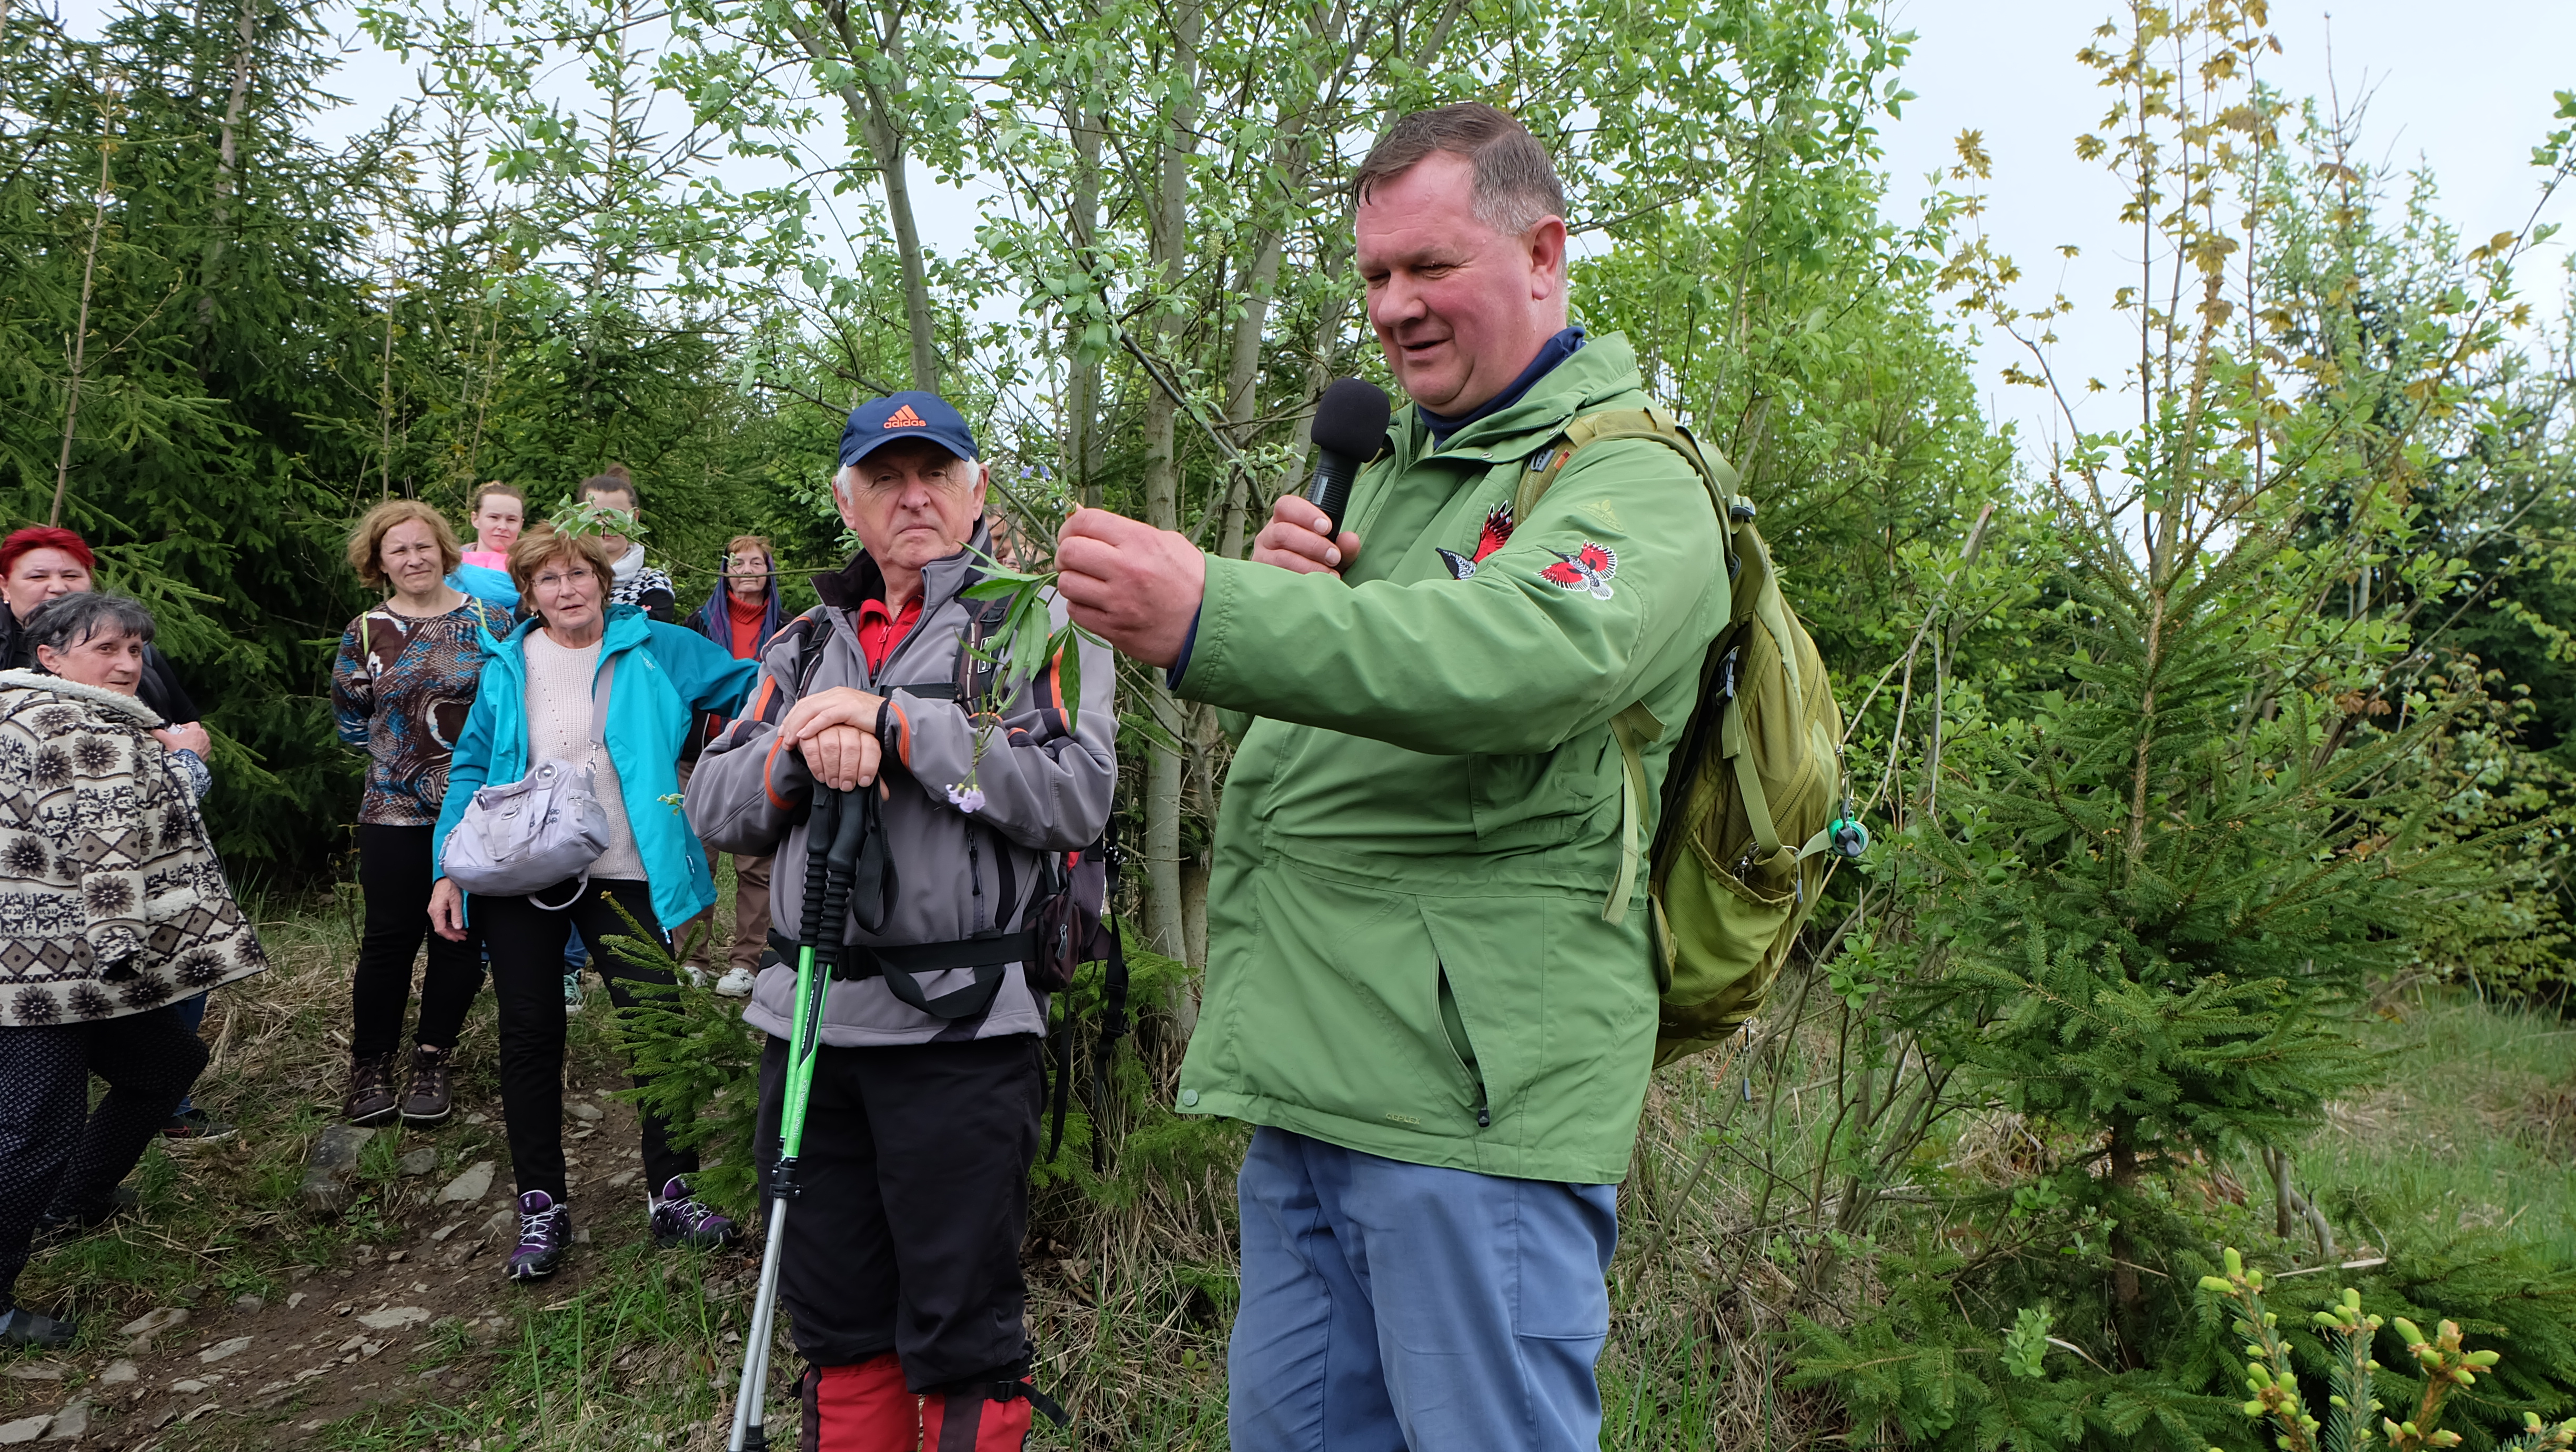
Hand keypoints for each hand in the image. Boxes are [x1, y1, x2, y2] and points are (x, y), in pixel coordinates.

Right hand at [151, 722, 211, 757]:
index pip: (192, 724)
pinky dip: (198, 751)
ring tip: (185, 747)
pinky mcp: (207, 755)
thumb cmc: (179, 750)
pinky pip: (203, 750)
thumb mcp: (166, 739)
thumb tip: (153, 731)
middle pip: (198, 732)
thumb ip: (159, 733)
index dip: (185, 726)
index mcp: (196, 731)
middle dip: (190, 734)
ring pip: (201, 741)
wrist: (187, 765)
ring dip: (195, 743)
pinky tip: (190, 754)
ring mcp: (207, 746)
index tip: (178, 731)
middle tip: (181, 739)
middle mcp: (204, 737)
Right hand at [429, 878, 466, 941]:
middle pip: (441, 928)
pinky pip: (442, 919)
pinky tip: (457, 925)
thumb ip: (457, 915)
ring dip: (452, 929)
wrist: (445, 877)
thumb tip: (458, 927)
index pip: (440, 929)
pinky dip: (450, 924)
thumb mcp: (456, 901)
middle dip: (452, 934)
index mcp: (436, 911)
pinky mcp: (437, 908)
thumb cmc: (449, 886)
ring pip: (442, 924)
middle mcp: (433, 911)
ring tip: (462, 932)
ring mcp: (434, 910)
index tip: (457, 938)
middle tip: (462, 937)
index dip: (449, 935)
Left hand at [782, 687, 886, 790]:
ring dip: (797, 726)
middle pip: (805, 705)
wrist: (893, 719)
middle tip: (783, 738)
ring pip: (811, 709)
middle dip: (790, 722)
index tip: (784, 732)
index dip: (792, 716)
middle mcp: (835, 693)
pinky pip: (825, 717)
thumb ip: (832, 720)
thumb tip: (815, 731)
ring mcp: (842, 699)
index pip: (806, 702)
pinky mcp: (849, 708)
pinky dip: (812, 726)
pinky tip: (804, 736)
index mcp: (834, 694)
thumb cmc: (871, 722)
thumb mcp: (847, 719)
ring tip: (789, 740)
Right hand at [799, 724, 882, 792]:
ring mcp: (828, 728)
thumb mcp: (859, 765)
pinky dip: (816, 765)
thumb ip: (871, 777)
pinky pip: (812, 748)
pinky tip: (820, 776)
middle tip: (845, 786)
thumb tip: (884, 794)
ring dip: (831, 769)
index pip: (871, 747)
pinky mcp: (810, 733)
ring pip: (831, 746)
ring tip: (832, 783)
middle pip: (850, 747)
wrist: (820, 742)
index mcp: (864, 734)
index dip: (868, 767)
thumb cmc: (844, 757)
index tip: (863, 783)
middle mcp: (847, 728)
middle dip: (848, 771)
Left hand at [1053, 508, 1206, 667]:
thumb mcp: (1167, 542)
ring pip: (1067, 583)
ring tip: (1086, 583)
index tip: (1071, 534)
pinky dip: (1080, 606)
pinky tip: (1095, 604)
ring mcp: (1118, 602)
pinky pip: (1076, 612)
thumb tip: (1086, 522)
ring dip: (1072, 581)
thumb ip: (1127, 533)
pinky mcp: (1114, 629)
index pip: (1085, 521)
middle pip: (1069, 552)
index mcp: (1139, 541)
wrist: (1210, 623)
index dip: (1070, 526)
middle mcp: (1126, 568)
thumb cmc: (1190, 580)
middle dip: (1065, 554)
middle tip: (1074, 560)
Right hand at [1252, 495, 1361, 576]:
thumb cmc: (1316, 568)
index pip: (1286, 506)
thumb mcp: (1333, 555)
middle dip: (1313, 544)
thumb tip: (1350, 540)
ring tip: (1329, 574)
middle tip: (1334, 557)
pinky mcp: (1262, 580)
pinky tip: (1313, 587)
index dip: (1306, 514)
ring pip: (1280, 557)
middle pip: (1284, 532)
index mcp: (1284, 522)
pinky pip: (1277, 579)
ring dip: (1308, 565)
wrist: (1300, 596)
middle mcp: (1268, 537)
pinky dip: (1298, 581)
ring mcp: (1262, 559)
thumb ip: (1345, 547)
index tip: (1327, 527)